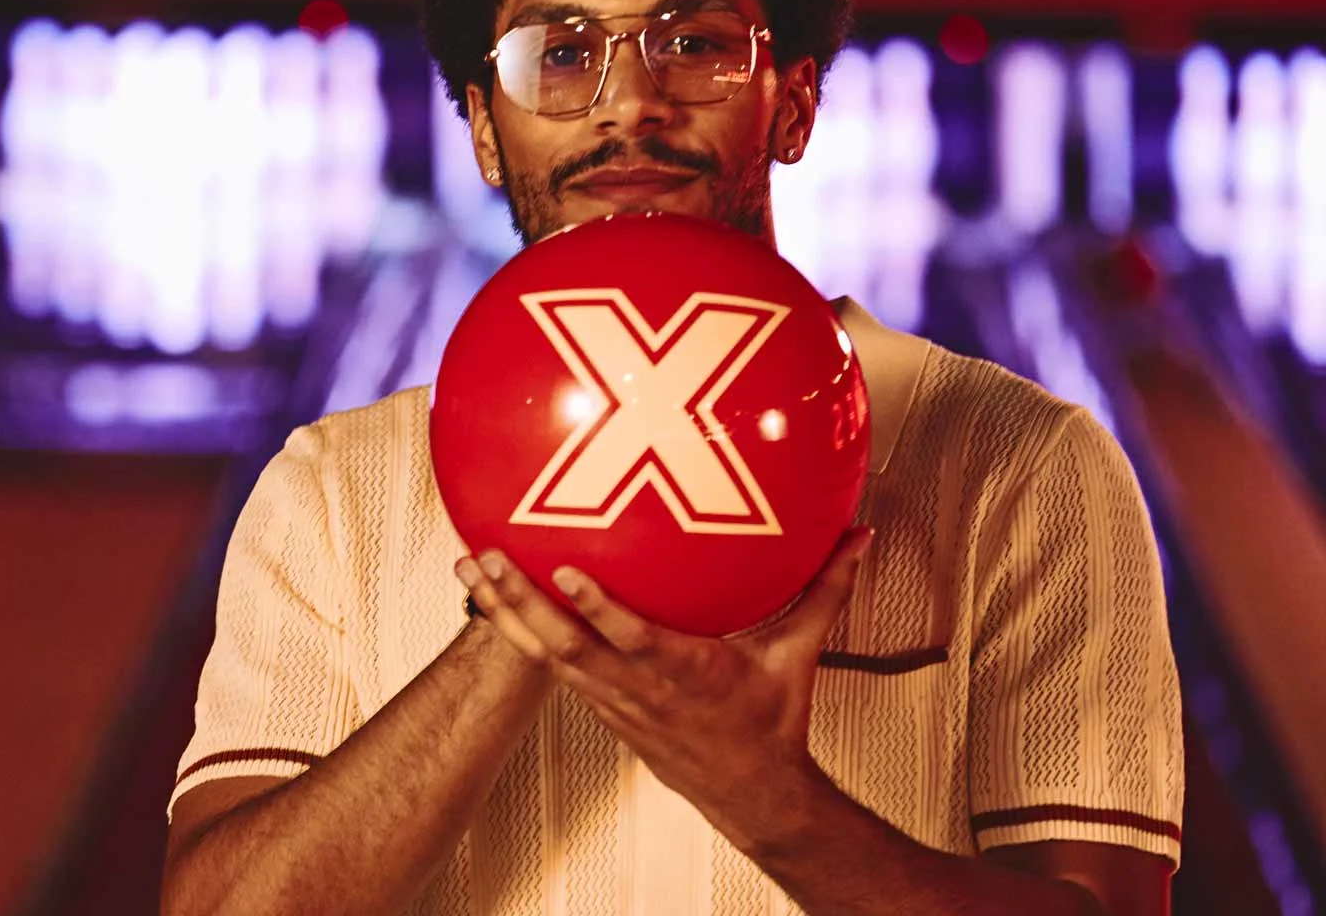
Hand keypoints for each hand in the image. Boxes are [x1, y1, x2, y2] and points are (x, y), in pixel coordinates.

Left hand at [454, 526, 873, 827]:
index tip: (566, 569)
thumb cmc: (773, 720)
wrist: (751, 794)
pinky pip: (551, 663)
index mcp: (687, 673)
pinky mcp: (601, 703)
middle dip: (520, 601)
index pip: (635, 640)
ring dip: (504, 612)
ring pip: (546, 654)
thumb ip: (824, 588)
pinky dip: (518, 631)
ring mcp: (613, 699)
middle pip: (566, 645)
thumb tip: (858, 532)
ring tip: (468, 565)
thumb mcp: (800, 653)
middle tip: (483, 554)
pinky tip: (492, 596)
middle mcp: (639, 688)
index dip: (598, 609)